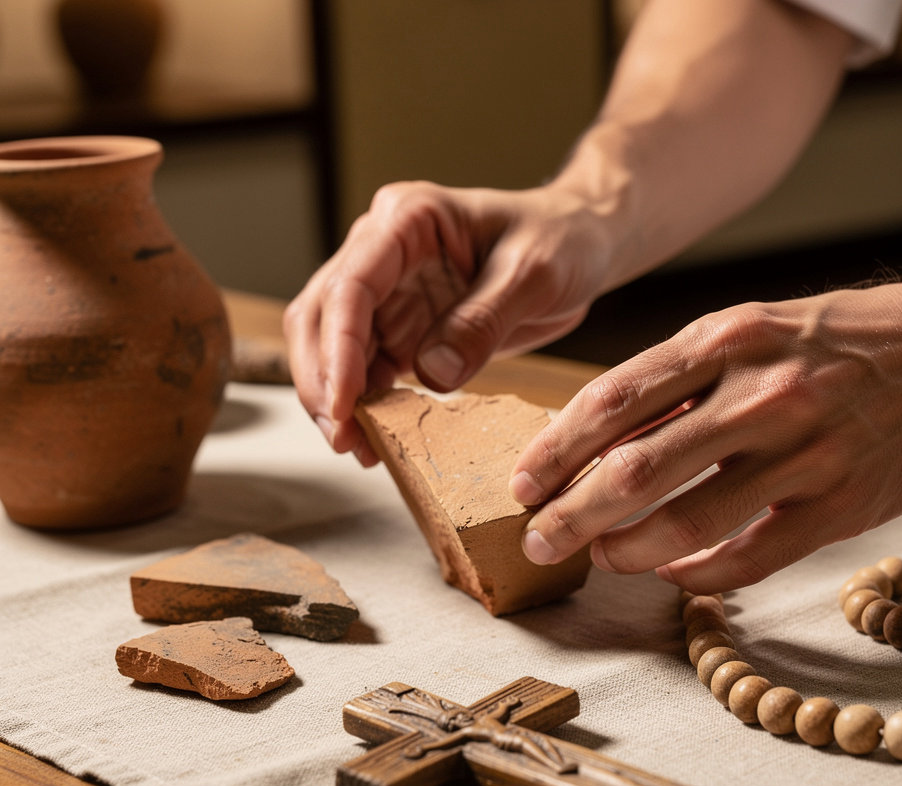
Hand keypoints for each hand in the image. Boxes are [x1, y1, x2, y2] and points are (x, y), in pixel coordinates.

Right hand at [284, 180, 610, 463]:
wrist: (579, 247)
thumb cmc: (560, 240)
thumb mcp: (532, 274)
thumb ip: (482, 320)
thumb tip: (431, 374)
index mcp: (408, 220)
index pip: (352, 284)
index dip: (337, 347)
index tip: (342, 402)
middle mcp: (383, 251)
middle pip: (321, 316)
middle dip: (322, 380)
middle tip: (342, 437)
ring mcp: (388, 292)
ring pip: (333, 347)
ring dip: (335, 399)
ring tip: (357, 447)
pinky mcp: (402, 328)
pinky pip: (366, 369)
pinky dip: (364, 405)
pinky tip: (376, 437)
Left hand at [509, 252, 901, 592]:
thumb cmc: (845, 339)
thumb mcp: (757, 326)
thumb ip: (683, 376)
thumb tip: (600, 435)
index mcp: (729, 336)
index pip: (613, 400)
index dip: (555, 450)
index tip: (523, 484)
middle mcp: (762, 392)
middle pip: (635, 470)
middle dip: (570, 514)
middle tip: (537, 541)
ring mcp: (806, 451)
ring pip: (687, 521)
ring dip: (625, 550)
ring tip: (600, 556)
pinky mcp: (843, 504)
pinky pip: (751, 556)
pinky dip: (700, 573)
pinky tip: (675, 573)